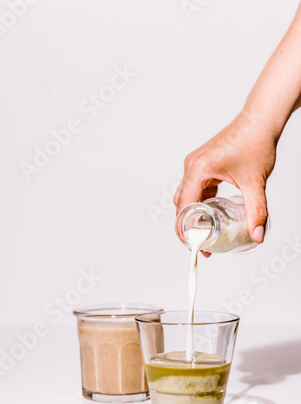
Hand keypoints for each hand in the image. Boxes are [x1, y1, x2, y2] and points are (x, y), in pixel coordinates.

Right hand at [174, 110, 276, 243]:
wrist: (260, 120)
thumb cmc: (255, 142)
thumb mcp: (254, 182)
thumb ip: (256, 211)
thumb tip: (257, 234)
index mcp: (198, 170)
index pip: (184, 207)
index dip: (186, 229)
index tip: (193, 244)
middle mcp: (192, 166)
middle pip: (181, 203)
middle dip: (189, 225)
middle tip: (200, 243)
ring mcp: (196, 164)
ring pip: (187, 196)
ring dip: (194, 214)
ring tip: (205, 232)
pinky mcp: (203, 164)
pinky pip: (195, 187)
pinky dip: (200, 202)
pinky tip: (212, 213)